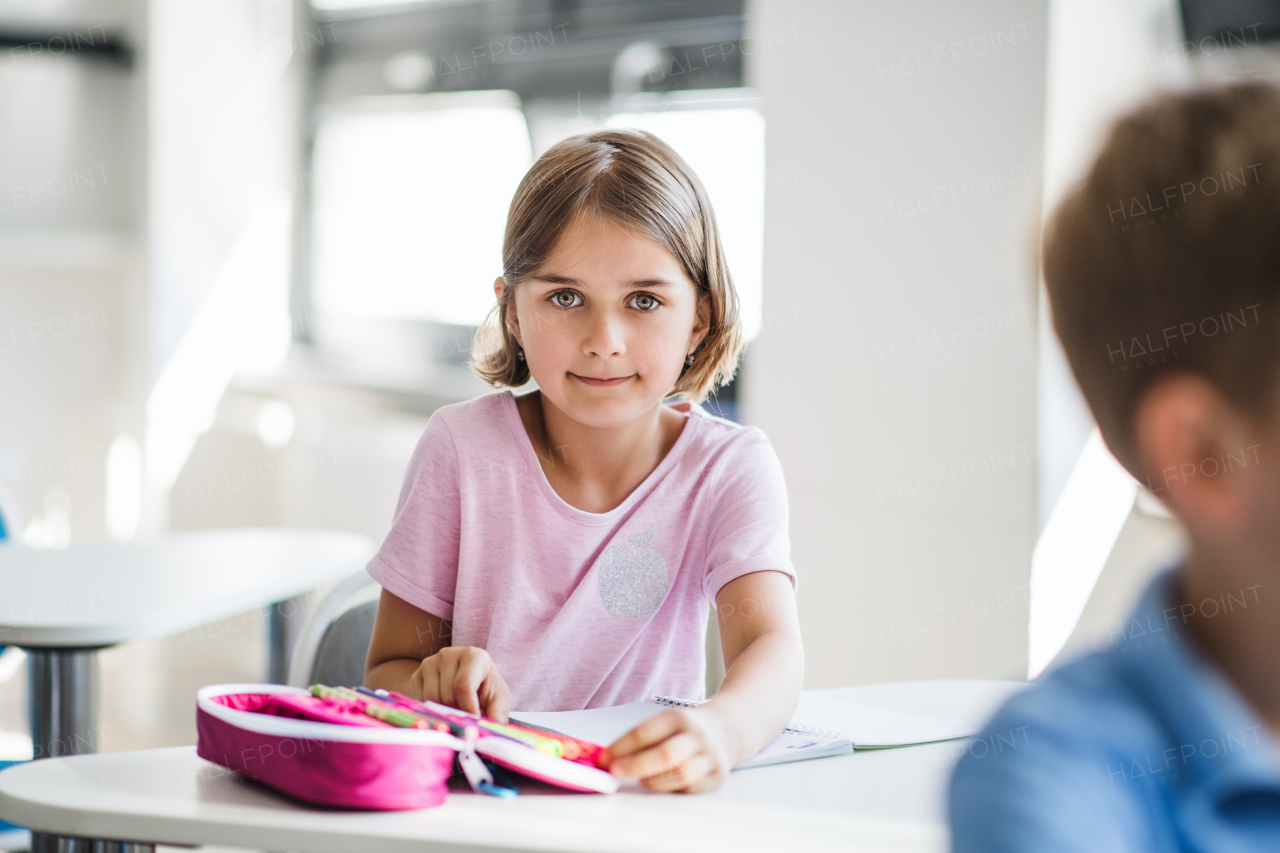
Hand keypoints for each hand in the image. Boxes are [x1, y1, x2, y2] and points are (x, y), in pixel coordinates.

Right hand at [411, 646, 510, 721]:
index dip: (468, 710)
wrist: (468, 681)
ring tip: (457, 711)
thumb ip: (498, 714)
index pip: (463, 686)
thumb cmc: (485, 689)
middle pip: (447, 696)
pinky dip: (432, 711)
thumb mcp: (498, 699)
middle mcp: (448, 654)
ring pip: (432, 701)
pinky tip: (444, 707)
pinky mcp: (416, 675)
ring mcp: (430, 663)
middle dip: (458, 714)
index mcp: (473, 655)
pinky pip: (420, 702)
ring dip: (444, 714)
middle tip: (467, 720)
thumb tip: (492, 731)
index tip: (474, 725)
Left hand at [603, 706, 733, 792]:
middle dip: (636, 765)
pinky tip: (661, 783)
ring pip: (680, 774)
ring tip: (640, 778)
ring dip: (654, 780)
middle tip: (615, 772)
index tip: (604, 758)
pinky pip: (691, 788)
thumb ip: (641, 739)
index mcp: (679, 717)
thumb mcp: (667, 722)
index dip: (621, 747)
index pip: (646, 732)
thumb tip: (608, 757)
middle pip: (665, 754)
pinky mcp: (717, 776)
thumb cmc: (688, 729)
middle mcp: (697, 735)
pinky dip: (671, 789)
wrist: (727, 729)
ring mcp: (710, 756)